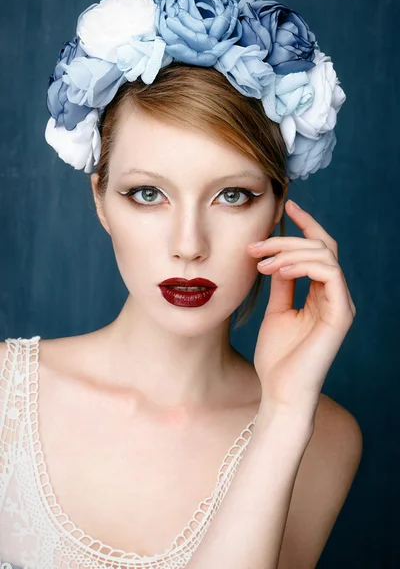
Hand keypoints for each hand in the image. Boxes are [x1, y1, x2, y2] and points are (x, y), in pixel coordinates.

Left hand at [247, 199, 355, 420]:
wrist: (280, 392)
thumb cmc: (277, 358)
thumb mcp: (276, 311)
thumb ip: (282, 284)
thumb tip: (277, 257)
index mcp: (322, 294)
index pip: (319, 250)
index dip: (306, 225)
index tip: (286, 207)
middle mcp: (335, 296)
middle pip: (321, 247)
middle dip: (287, 239)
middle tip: (255, 245)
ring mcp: (341, 304)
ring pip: (325, 255)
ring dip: (290, 251)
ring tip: (262, 262)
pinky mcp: (341, 315)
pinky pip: (330, 274)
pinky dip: (302, 265)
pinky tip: (277, 271)